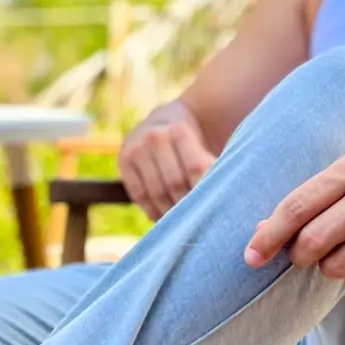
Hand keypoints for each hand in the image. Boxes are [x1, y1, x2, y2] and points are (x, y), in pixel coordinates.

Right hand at [119, 103, 216, 220]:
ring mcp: (136, 148)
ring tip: (183, 223)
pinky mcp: (124, 161)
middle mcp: (155, 136)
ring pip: (156, 191)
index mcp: (179, 128)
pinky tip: (164, 219)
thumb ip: (210, 167)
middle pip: (175, 183)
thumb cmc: (193, 140)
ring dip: (171, 212)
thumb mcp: (203, 143)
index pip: (195, 168)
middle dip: (188, 205)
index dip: (204, 191)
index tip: (213, 208)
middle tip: (199, 220)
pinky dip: (152, 210)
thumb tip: (221, 199)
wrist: (164, 121)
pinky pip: (139, 194)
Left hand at [243, 150, 344, 291]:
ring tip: (343, 255)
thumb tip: (258, 234)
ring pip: (339, 265)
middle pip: (314, 241)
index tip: (251, 257)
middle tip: (306, 256)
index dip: (270, 236)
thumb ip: (308, 202)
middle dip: (301, 257)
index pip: (297, 207)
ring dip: (331, 269)